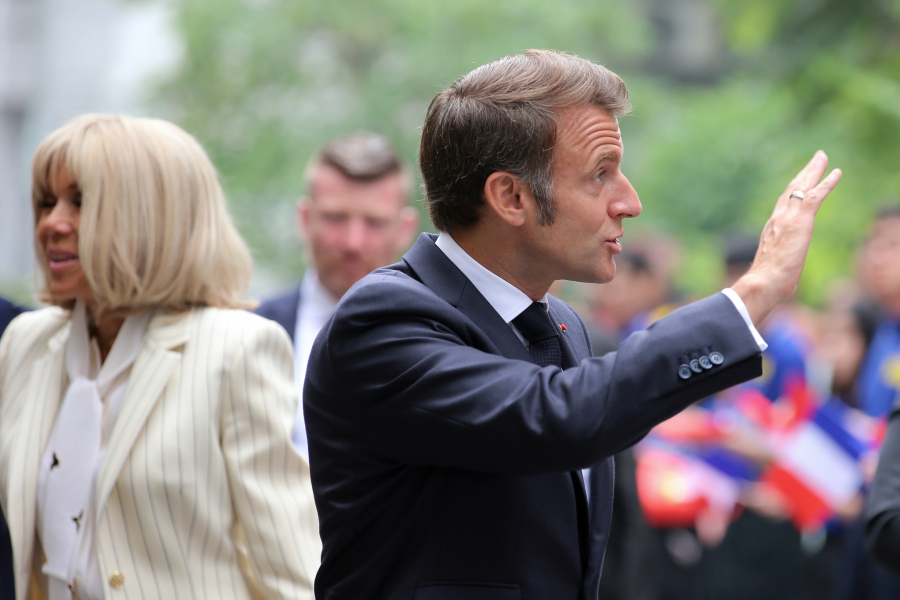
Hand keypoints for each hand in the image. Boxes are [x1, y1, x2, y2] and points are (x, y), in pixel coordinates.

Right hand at [731, 151, 841, 324]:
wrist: (764, 281)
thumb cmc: (767, 283)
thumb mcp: (775, 270)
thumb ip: (780, 267)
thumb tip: (785, 284)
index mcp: (772, 229)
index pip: (783, 204)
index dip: (792, 191)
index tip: (800, 180)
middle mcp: (777, 219)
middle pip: (791, 190)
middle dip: (804, 173)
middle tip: (814, 160)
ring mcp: (788, 218)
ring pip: (802, 187)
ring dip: (814, 171)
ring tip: (823, 158)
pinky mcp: (800, 221)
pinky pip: (815, 196)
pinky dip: (827, 183)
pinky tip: (836, 173)